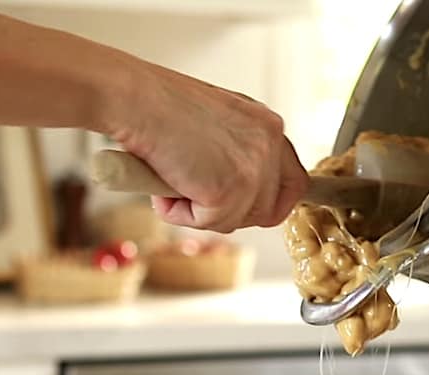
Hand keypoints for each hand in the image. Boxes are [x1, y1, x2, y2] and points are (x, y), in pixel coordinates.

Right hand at [112, 63, 308, 232]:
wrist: (135, 99)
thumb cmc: (159, 105)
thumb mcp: (216, 123)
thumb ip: (237, 152)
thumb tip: (240, 193)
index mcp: (267, 125)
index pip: (293, 182)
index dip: (271, 202)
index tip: (247, 208)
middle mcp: (269, 144)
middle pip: (269, 209)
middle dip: (231, 213)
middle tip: (194, 196)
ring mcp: (253, 168)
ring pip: (235, 220)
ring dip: (200, 212)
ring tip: (172, 182)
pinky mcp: (230, 190)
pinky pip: (207, 222)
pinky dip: (179, 212)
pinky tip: (163, 185)